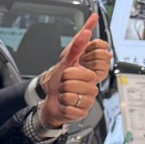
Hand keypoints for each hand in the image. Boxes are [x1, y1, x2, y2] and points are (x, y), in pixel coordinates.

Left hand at [36, 14, 108, 129]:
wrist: (51, 101)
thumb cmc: (59, 82)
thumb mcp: (66, 62)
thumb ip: (77, 47)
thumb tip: (87, 30)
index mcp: (92, 75)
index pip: (82, 71)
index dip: (69, 72)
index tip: (68, 73)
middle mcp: (93, 88)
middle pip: (73, 82)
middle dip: (63, 84)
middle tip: (64, 86)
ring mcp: (89, 101)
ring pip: (70, 96)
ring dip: (61, 95)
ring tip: (64, 95)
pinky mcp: (83, 113)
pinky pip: (70, 109)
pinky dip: (62, 107)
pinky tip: (64, 105)